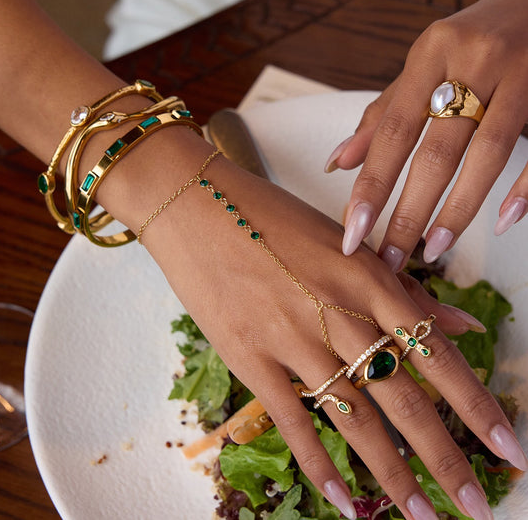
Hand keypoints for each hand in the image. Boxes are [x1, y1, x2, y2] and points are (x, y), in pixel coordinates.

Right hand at [139, 146, 525, 518]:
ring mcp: (293, 339)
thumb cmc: (274, 218)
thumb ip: (401, 288)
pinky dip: (319, 465)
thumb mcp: (344, 242)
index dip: (477, 405)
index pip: (436, 353)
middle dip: (446, 458)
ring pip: (355, 419)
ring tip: (421, 516)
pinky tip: (344, 501)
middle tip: (476, 507)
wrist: (200, 207)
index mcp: (368, 279)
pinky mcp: (251, 357)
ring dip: (392, 475)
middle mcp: (339, 313)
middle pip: (404, 398)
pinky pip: (293, 421)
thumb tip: (457, 322)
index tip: (510, 447)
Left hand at [325, 0, 527, 270]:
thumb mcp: (421, 66)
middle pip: (435, 152)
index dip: (371, 185)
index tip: (352, 230)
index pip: (392, 132)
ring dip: (457, 211)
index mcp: (431, 53)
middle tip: (390, 257)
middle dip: (408, 213)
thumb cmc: (469, 41)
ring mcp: (521, 74)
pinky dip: (522, 188)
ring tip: (432, 250)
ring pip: (486, 155)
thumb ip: (382, 115)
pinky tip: (502, 222)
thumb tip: (337, 163)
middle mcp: (474, 60)